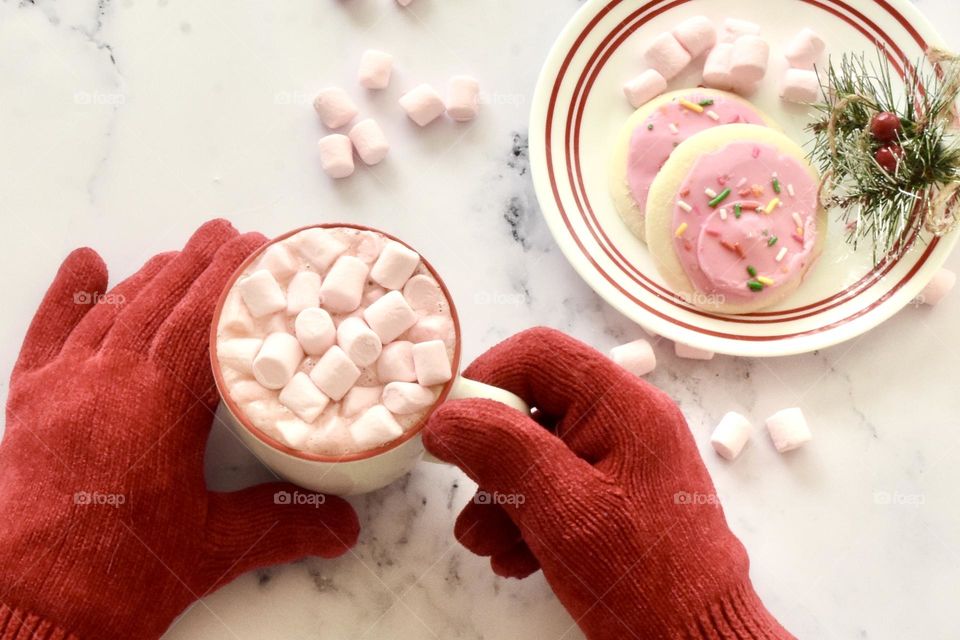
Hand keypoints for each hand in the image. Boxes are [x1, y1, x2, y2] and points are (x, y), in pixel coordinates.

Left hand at [0, 220, 358, 639]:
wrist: (32, 606)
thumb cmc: (122, 573)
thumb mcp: (216, 546)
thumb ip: (286, 522)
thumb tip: (347, 523)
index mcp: (161, 405)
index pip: (208, 321)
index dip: (237, 282)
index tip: (260, 248)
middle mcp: (110, 380)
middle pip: (163, 301)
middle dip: (200, 262)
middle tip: (230, 233)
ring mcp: (65, 386)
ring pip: (115, 309)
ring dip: (152, 274)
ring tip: (183, 252)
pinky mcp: (30, 402)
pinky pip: (49, 333)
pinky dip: (68, 297)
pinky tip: (86, 264)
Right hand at [423, 328, 793, 639]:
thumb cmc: (636, 573)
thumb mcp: (559, 507)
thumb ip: (500, 450)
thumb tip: (444, 415)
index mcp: (623, 405)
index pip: (541, 354)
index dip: (487, 379)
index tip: (451, 428)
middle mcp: (626, 423)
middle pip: (535, 406)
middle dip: (490, 454)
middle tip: (466, 496)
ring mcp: (624, 464)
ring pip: (541, 453)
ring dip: (502, 496)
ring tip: (484, 545)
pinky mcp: (620, 501)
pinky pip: (560, 489)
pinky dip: (529, 518)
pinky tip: (515, 559)